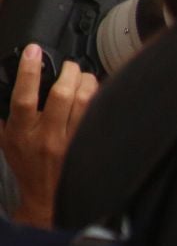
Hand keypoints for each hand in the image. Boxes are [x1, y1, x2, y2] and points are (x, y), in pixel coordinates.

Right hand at [0, 45, 96, 227]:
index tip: (34, 51)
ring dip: (85, 81)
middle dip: (67, 72)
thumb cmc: (26, 163)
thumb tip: (8, 84)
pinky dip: (98, 98)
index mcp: (21, 131)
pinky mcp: (87, 143)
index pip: (24, 97)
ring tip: (82, 76)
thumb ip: (5, 113)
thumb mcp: (6, 138)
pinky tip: (94, 92)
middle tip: (68, 65)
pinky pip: (97, 114)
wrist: (46, 193)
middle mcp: (47, 135)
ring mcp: (70, 140)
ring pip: (84, 102)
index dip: (29, 72)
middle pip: (62, 95)